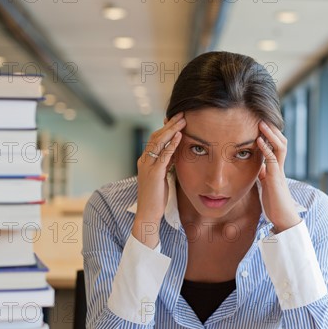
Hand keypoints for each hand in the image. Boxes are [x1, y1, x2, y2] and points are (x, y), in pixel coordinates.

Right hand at [133, 113, 184, 247]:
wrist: (148, 214)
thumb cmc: (156, 198)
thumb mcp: (161, 177)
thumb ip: (166, 165)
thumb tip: (174, 155)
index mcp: (145, 161)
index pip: (155, 139)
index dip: (166, 128)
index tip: (176, 119)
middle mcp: (144, 161)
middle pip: (156, 136)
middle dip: (170, 124)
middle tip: (181, 114)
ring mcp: (148, 167)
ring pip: (159, 142)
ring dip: (172, 130)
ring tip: (183, 121)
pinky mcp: (154, 174)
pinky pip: (164, 155)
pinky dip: (172, 144)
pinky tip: (180, 136)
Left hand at [256, 121, 300, 232]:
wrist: (282, 218)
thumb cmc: (274, 203)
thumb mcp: (265, 184)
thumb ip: (263, 174)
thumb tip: (258, 166)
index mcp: (276, 168)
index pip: (276, 146)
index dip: (270, 135)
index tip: (261, 123)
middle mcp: (280, 167)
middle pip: (281, 142)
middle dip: (272, 130)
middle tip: (262, 117)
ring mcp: (279, 171)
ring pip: (280, 147)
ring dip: (270, 134)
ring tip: (261, 123)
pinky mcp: (276, 178)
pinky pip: (272, 159)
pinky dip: (265, 148)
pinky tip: (258, 141)